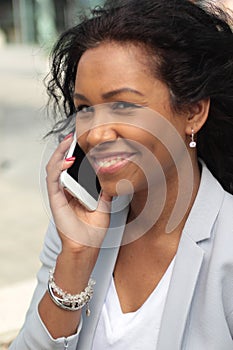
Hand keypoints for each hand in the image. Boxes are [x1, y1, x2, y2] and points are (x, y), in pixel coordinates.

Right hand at [46, 134, 111, 250]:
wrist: (88, 245)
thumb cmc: (94, 228)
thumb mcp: (105, 203)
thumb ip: (105, 189)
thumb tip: (113, 175)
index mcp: (75, 189)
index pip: (71, 167)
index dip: (73, 153)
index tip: (82, 140)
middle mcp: (65, 189)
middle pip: (60, 163)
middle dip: (65, 148)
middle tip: (74, 136)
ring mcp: (59, 193)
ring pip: (54, 168)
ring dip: (60, 153)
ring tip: (68, 142)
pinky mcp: (55, 199)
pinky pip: (53, 180)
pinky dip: (58, 168)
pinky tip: (67, 161)